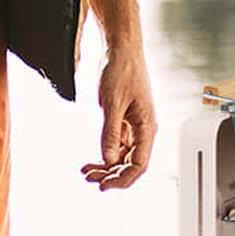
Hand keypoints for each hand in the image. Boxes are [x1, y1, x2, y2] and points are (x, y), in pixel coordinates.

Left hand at [82, 41, 155, 189]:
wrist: (121, 50)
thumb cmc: (123, 71)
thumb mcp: (112, 104)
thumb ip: (110, 134)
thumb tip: (108, 159)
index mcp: (147, 127)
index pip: (139, 164)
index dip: (123, 179)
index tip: (104, 185)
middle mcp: (143, 130)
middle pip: (131, 164)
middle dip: (112, 175)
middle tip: (91, 180)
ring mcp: (134, 126)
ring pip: (123, 156)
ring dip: (106, 166)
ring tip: (87, 171)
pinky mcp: (124, 121)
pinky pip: (117, 145)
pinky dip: (105, 154)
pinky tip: (93, 159)